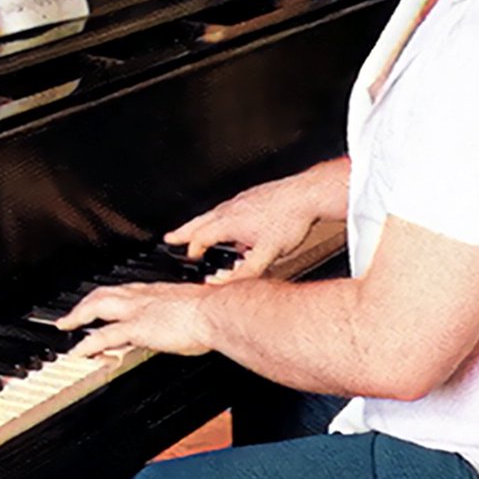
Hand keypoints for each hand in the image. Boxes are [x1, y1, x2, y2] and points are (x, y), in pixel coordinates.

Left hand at [59, 282, 211, 358]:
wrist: (216, 312)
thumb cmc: (215, 311)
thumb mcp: (197, 307)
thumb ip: (187, 314)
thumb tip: (192, 322)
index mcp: (159, 291)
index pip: (127, 290)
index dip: (111, 295)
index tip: (103, 300)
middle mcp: (144, 296)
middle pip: (105, 293)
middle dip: (85, 302)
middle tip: (72, 313)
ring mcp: (138, 310)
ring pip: (97, 307)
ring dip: (78, 316)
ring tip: (65, 326)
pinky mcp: (137, 327)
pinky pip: (104, 335)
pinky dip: (87, 343)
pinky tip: (77, 351)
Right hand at [164, 173, 327, 280]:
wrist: (307, 195)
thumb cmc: (290, 220)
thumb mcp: (267, 255)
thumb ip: (244, 273)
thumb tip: (221, 284)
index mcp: (230, 223)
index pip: (201, 239)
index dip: (193, 252)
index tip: (188, 260)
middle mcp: (231, 209)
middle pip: (199, 222)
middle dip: (184, 231)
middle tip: (171, 237)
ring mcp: (242, 200)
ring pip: (213, 213)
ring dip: (201, 223)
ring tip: (197, 229)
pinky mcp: (253, 195)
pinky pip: (228, 207)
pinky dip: (220, 215)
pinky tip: (232, 221)